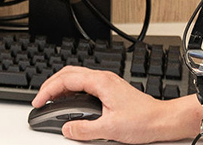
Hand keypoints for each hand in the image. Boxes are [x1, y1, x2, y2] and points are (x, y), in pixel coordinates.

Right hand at [32, 66, 172, 142]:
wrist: (163, 120)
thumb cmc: (144, 120)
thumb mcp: (110, 129)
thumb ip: (85, 129)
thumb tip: (67, 128)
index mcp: (101, 83)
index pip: (66, 80)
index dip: (48, 90)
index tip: (39, 102)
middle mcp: (103, 79)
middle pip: (68, 73)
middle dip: (50, 85)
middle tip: (40, 100)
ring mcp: (107, 83)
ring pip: (76, 78)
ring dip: (60, 87)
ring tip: (51, 101)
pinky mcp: (111, 90)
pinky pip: (85, 84)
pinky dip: (71, 91)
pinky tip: (70, 103)